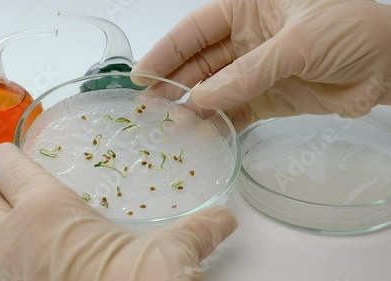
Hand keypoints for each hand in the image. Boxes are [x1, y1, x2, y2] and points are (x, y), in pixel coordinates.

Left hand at [0, 143, 236, 280]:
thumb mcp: (172, 252)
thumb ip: (197, 229)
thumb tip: (223, 219)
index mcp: (47, 212)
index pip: (10, 170)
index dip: (8, 157)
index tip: (9, 152)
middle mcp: (16, 241)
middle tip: (4, 184)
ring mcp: (9, 274)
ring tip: (15, 219)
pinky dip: (4, 254)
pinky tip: (31, 255)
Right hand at [132, 0, 390, 130]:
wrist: (387, 65)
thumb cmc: (351, 30)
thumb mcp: (297, 42)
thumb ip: (248, 72)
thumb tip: (202, 98)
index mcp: (245, 8)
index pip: (194, 30)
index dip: (166, 52)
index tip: (142, 75)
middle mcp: (244, 38)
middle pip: (198, 62)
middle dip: (173, 84)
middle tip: (150, 107)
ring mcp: (253, 70)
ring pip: (212, 90)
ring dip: (193, 109)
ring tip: (173, 127)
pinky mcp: (266, 98)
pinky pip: (235, 112)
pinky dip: (220, 125)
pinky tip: (203, 137)